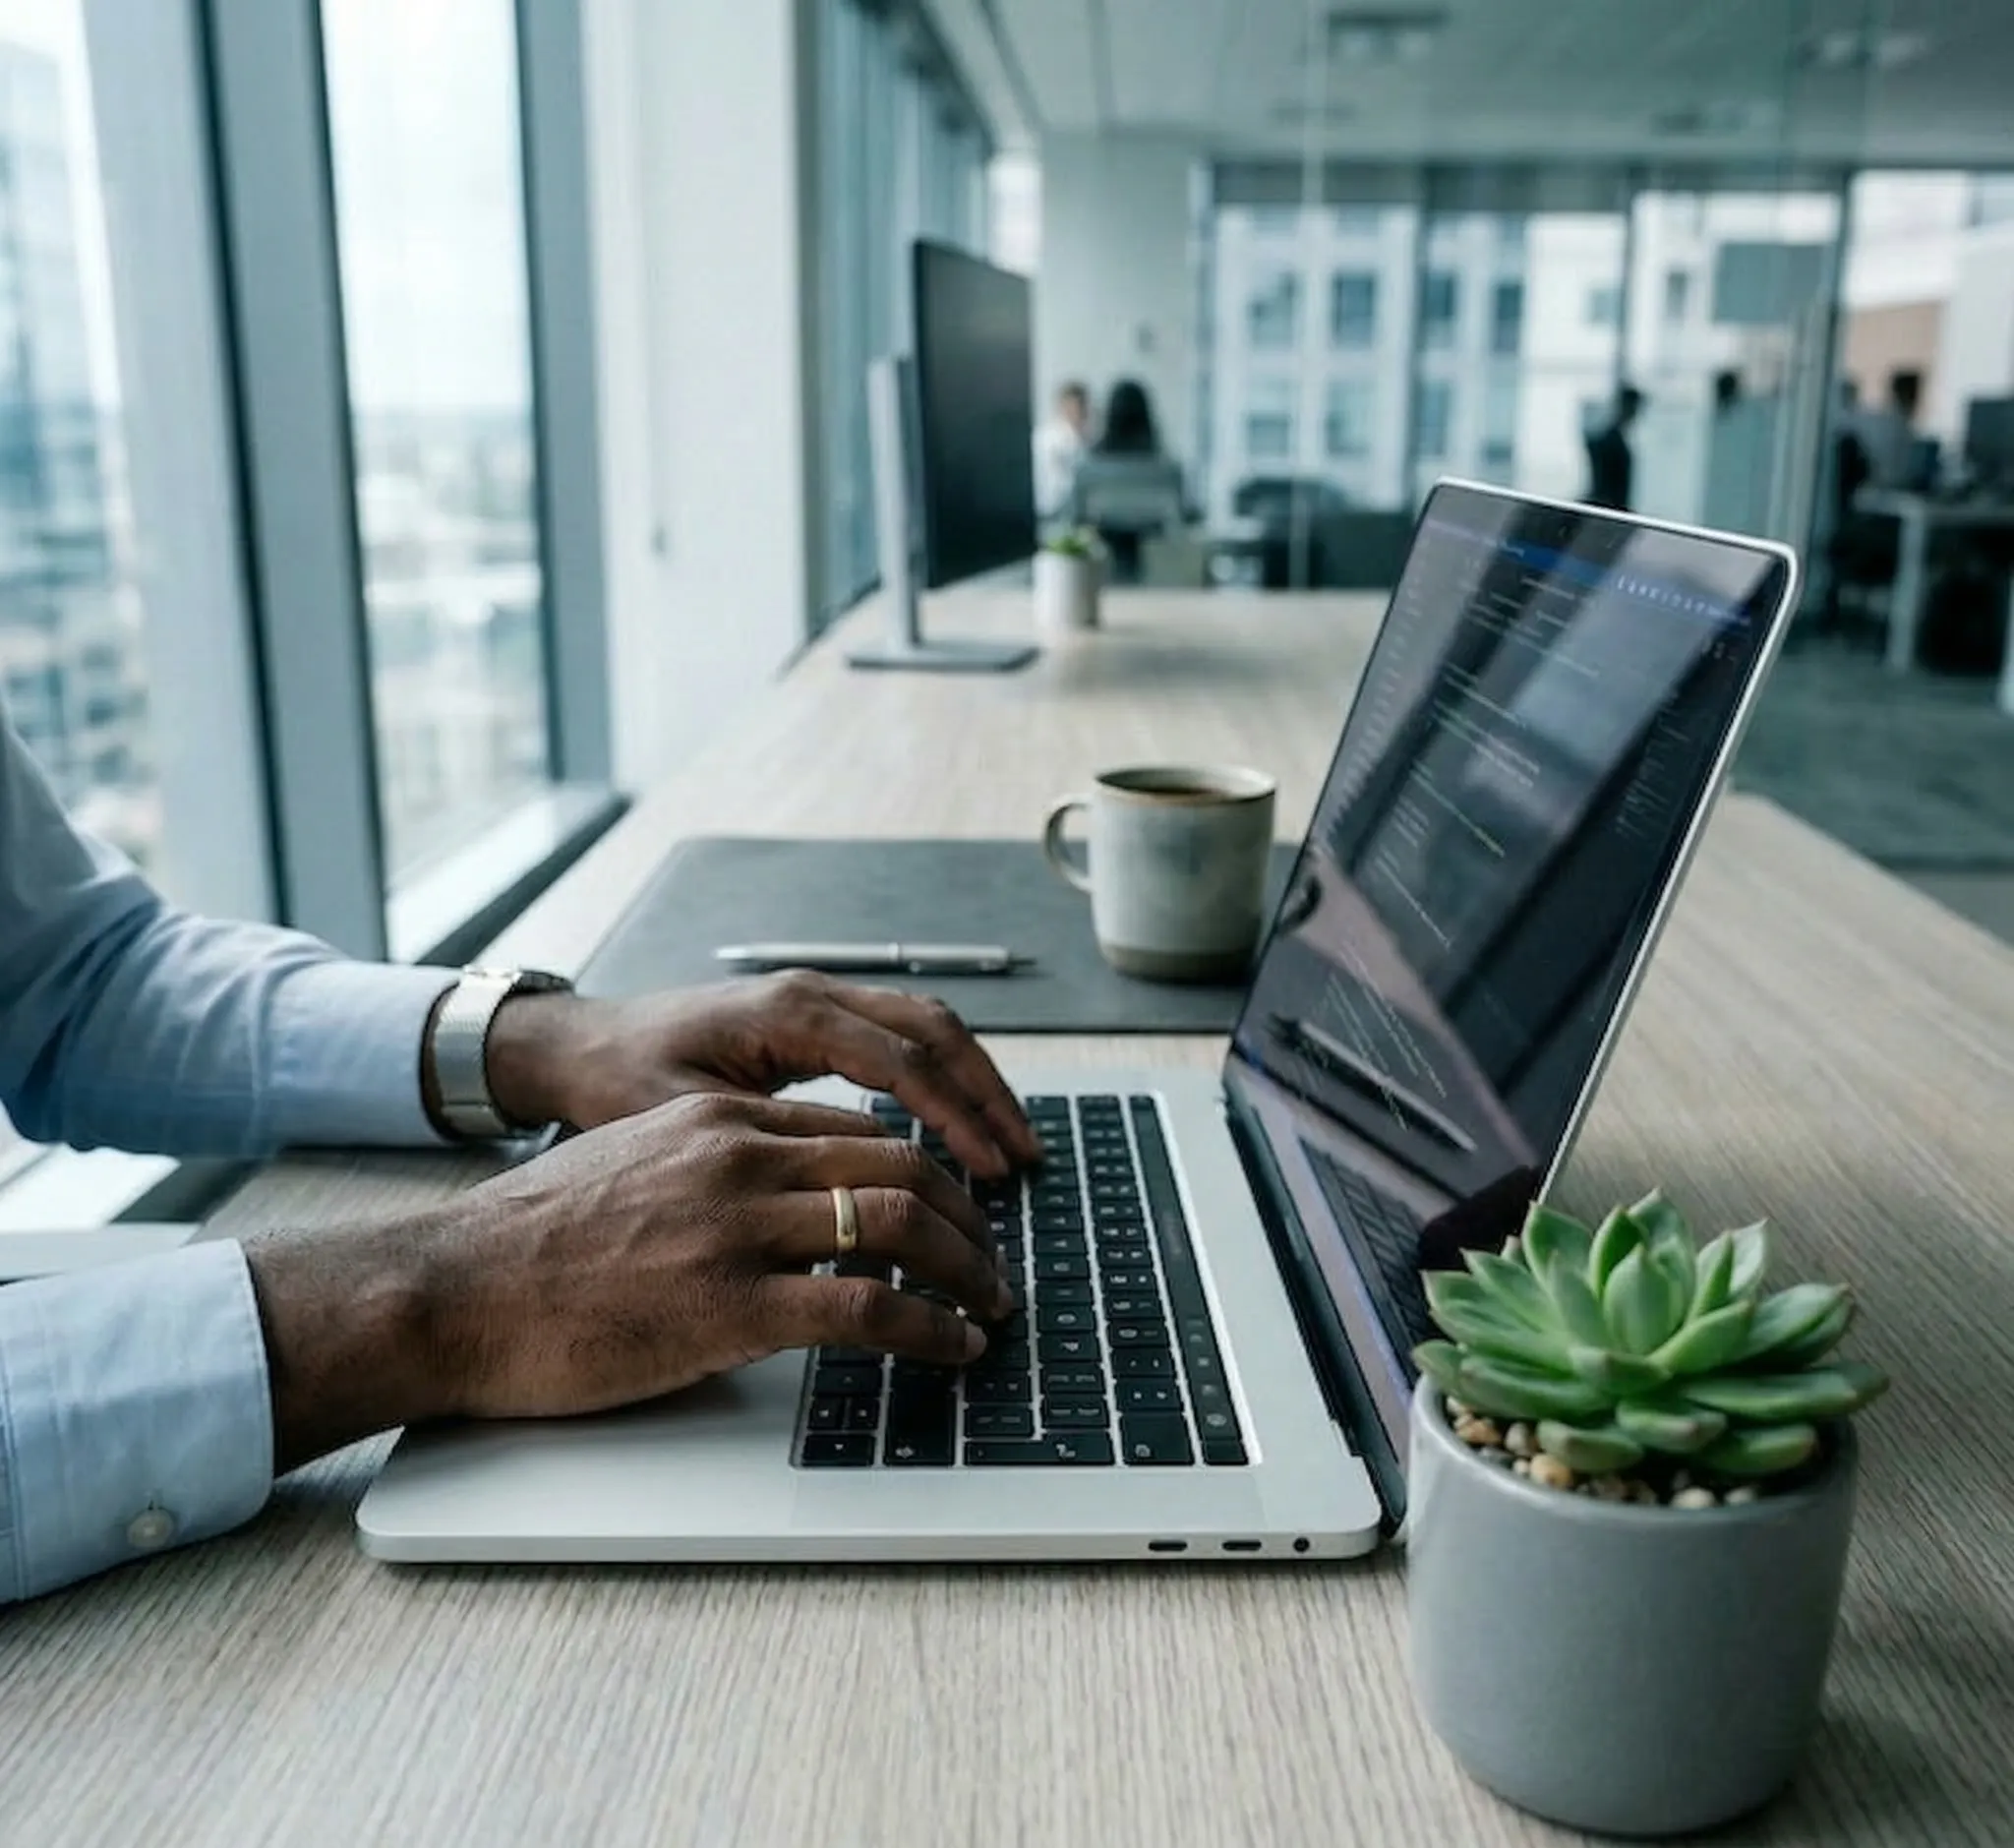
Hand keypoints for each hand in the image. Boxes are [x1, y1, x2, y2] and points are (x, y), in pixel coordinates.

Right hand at [245, 1092, 1015, 1469]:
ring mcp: (738, 1226)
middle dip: (970, 1215)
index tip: (957, 1211)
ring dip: (968, 1270)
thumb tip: (780, 1203)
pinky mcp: (730, 1305)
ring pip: (902, 1223)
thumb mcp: (632, 1166)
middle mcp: (740, 1155)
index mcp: (719, 1119)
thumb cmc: (529, 1247)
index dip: (927, 1171)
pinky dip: (931, 1327)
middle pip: (903, 1162)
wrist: (451, 1289)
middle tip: (995, 1261)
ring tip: (991, 1308)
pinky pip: (869, 1308)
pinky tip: (952, 1348)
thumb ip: (711, 1168)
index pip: (859, 1130)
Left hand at [484, 973, 1041, 1177]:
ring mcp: (818, 998)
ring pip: (926, 1025)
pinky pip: (900, 1035)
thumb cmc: (617, 1080)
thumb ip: (767, 1136)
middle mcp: (814, 993)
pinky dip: (941, 1075)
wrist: (578, 1043)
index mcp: (788, 1013)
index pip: (901, 1062)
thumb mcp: (683, 1113)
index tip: (991, 1168)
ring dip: (974, 1081)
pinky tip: (959, 1124)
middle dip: (987, 1093)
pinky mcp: (815, 1017)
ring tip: (1009, 1144)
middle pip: (934, 1029)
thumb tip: (849, 1181)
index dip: (957, 1116)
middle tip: (1023, 1157)